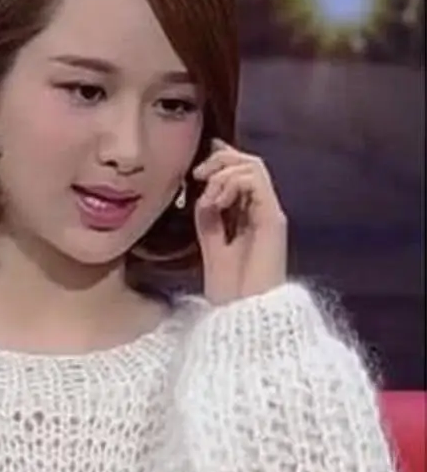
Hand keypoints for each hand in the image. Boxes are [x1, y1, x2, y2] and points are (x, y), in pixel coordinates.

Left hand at [192, 138, 287, 305]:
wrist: (243, 314)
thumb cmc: (229, 287)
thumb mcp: (210, 242)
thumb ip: (208, 215)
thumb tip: (202, 188)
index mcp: (249, 215)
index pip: (242, 171)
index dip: (222, 158)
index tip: (197, 165)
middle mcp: (263, 210)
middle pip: (250, 162)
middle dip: (220, 159)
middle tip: (197, 175)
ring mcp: (270, 213)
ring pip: (254, 166)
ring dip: (223, 173)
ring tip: (207, 197)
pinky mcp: (273, 219)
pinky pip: (255, 182)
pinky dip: (231, 183)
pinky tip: (216, 203)